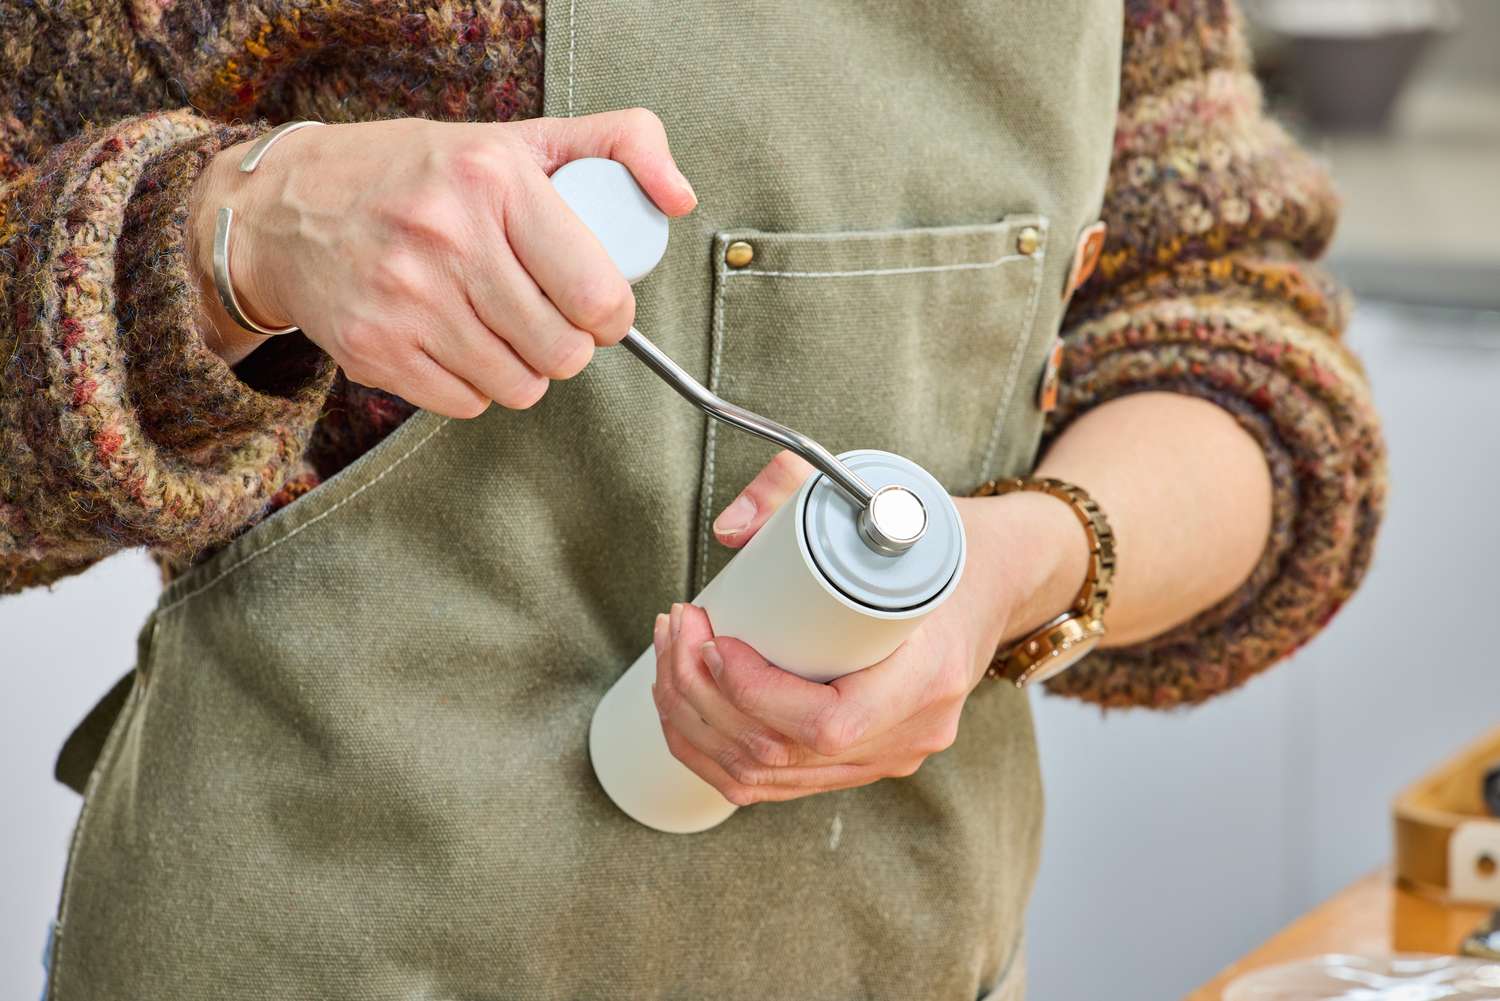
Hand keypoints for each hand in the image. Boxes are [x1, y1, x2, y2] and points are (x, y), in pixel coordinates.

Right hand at [189, 111, 696, 415]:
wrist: (290, 208)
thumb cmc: (421, 175)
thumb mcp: (519, 139)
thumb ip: (619, 145)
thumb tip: (679, 199)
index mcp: (493, 179)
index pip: (596, 292)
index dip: (614, 317)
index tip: (600, 309)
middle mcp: (446, 237)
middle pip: (562, 351)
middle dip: (572, 347)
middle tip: (553, 323)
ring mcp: (405, 298)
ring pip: (519, 387)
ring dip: (527, 371)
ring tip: (506, 332)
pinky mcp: (374, 349)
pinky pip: (467, 404)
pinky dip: (476, 386)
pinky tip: (461, 347)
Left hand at [649, 451, 1086, 805]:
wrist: (999, 578)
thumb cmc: (944, 540)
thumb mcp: (889, 495)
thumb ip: (801, 489)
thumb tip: (729, 529)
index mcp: (929, 675)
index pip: (829, 722)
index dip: (755, 692)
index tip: (716, 637)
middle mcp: (912, 732)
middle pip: (781, 752)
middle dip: (702, 696)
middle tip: (676, 631)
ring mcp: (888, 755)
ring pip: (767, 777)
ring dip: (696, 724)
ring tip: (670, 656)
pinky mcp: (863, 760)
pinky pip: (776, 783)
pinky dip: (716, 753)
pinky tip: (683, 709)